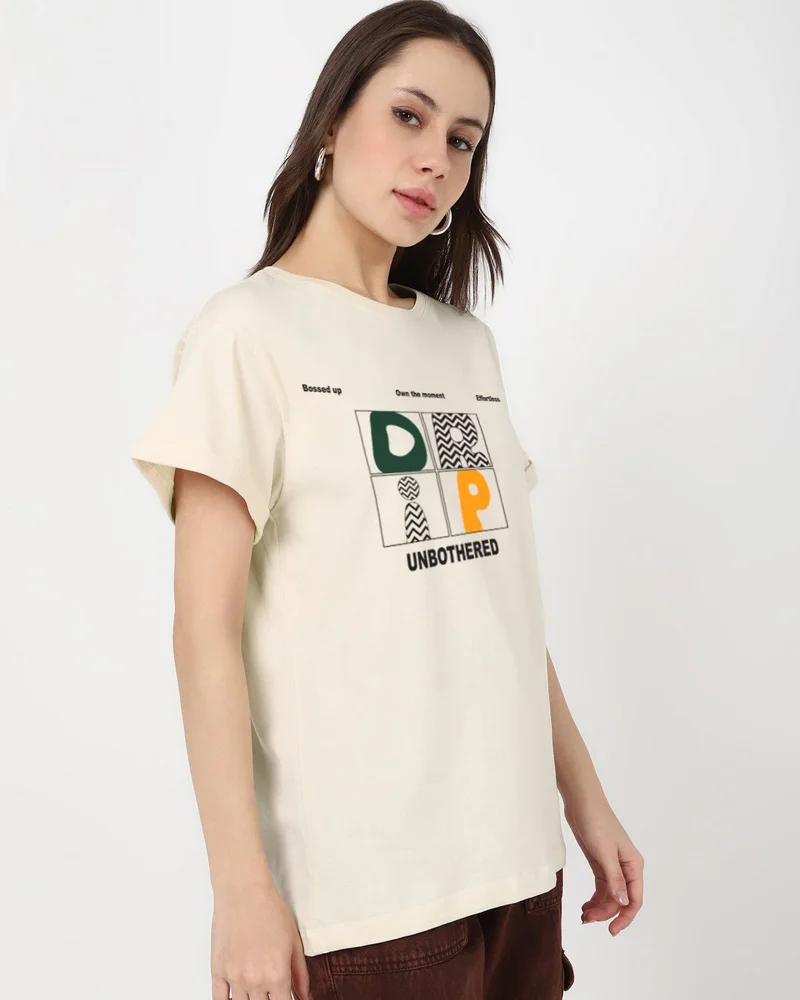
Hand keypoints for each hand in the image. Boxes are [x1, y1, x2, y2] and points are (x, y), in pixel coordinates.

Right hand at [210, 878, 311, 999]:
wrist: (244, 892)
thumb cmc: (269, 910)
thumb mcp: (294, 941)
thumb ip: (300, 973)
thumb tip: (305, 996)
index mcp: (277, 975)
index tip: (286, 997)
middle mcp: (255, 980)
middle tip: (271, 990)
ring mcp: (234, 977)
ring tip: (257, 991)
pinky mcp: (217, 970)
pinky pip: (219, 999)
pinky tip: (235, 998)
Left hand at [563, 796, 643, 935]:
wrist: (581, 802)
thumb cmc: (596, 822)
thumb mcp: (604, 852)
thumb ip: (614, 879)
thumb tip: (623, 902)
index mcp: (633, 865)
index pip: (634, 899)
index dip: (625, 917)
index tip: (611, 930)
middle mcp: (626, 868)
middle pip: (620, 900)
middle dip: (606, 912)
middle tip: (587, 919)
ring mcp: (613, 866)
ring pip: (610, 896)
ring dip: (599, 907)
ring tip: (583, 915)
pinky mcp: (600, 863)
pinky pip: (601, 887)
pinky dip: (595, 898)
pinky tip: (585, 906)